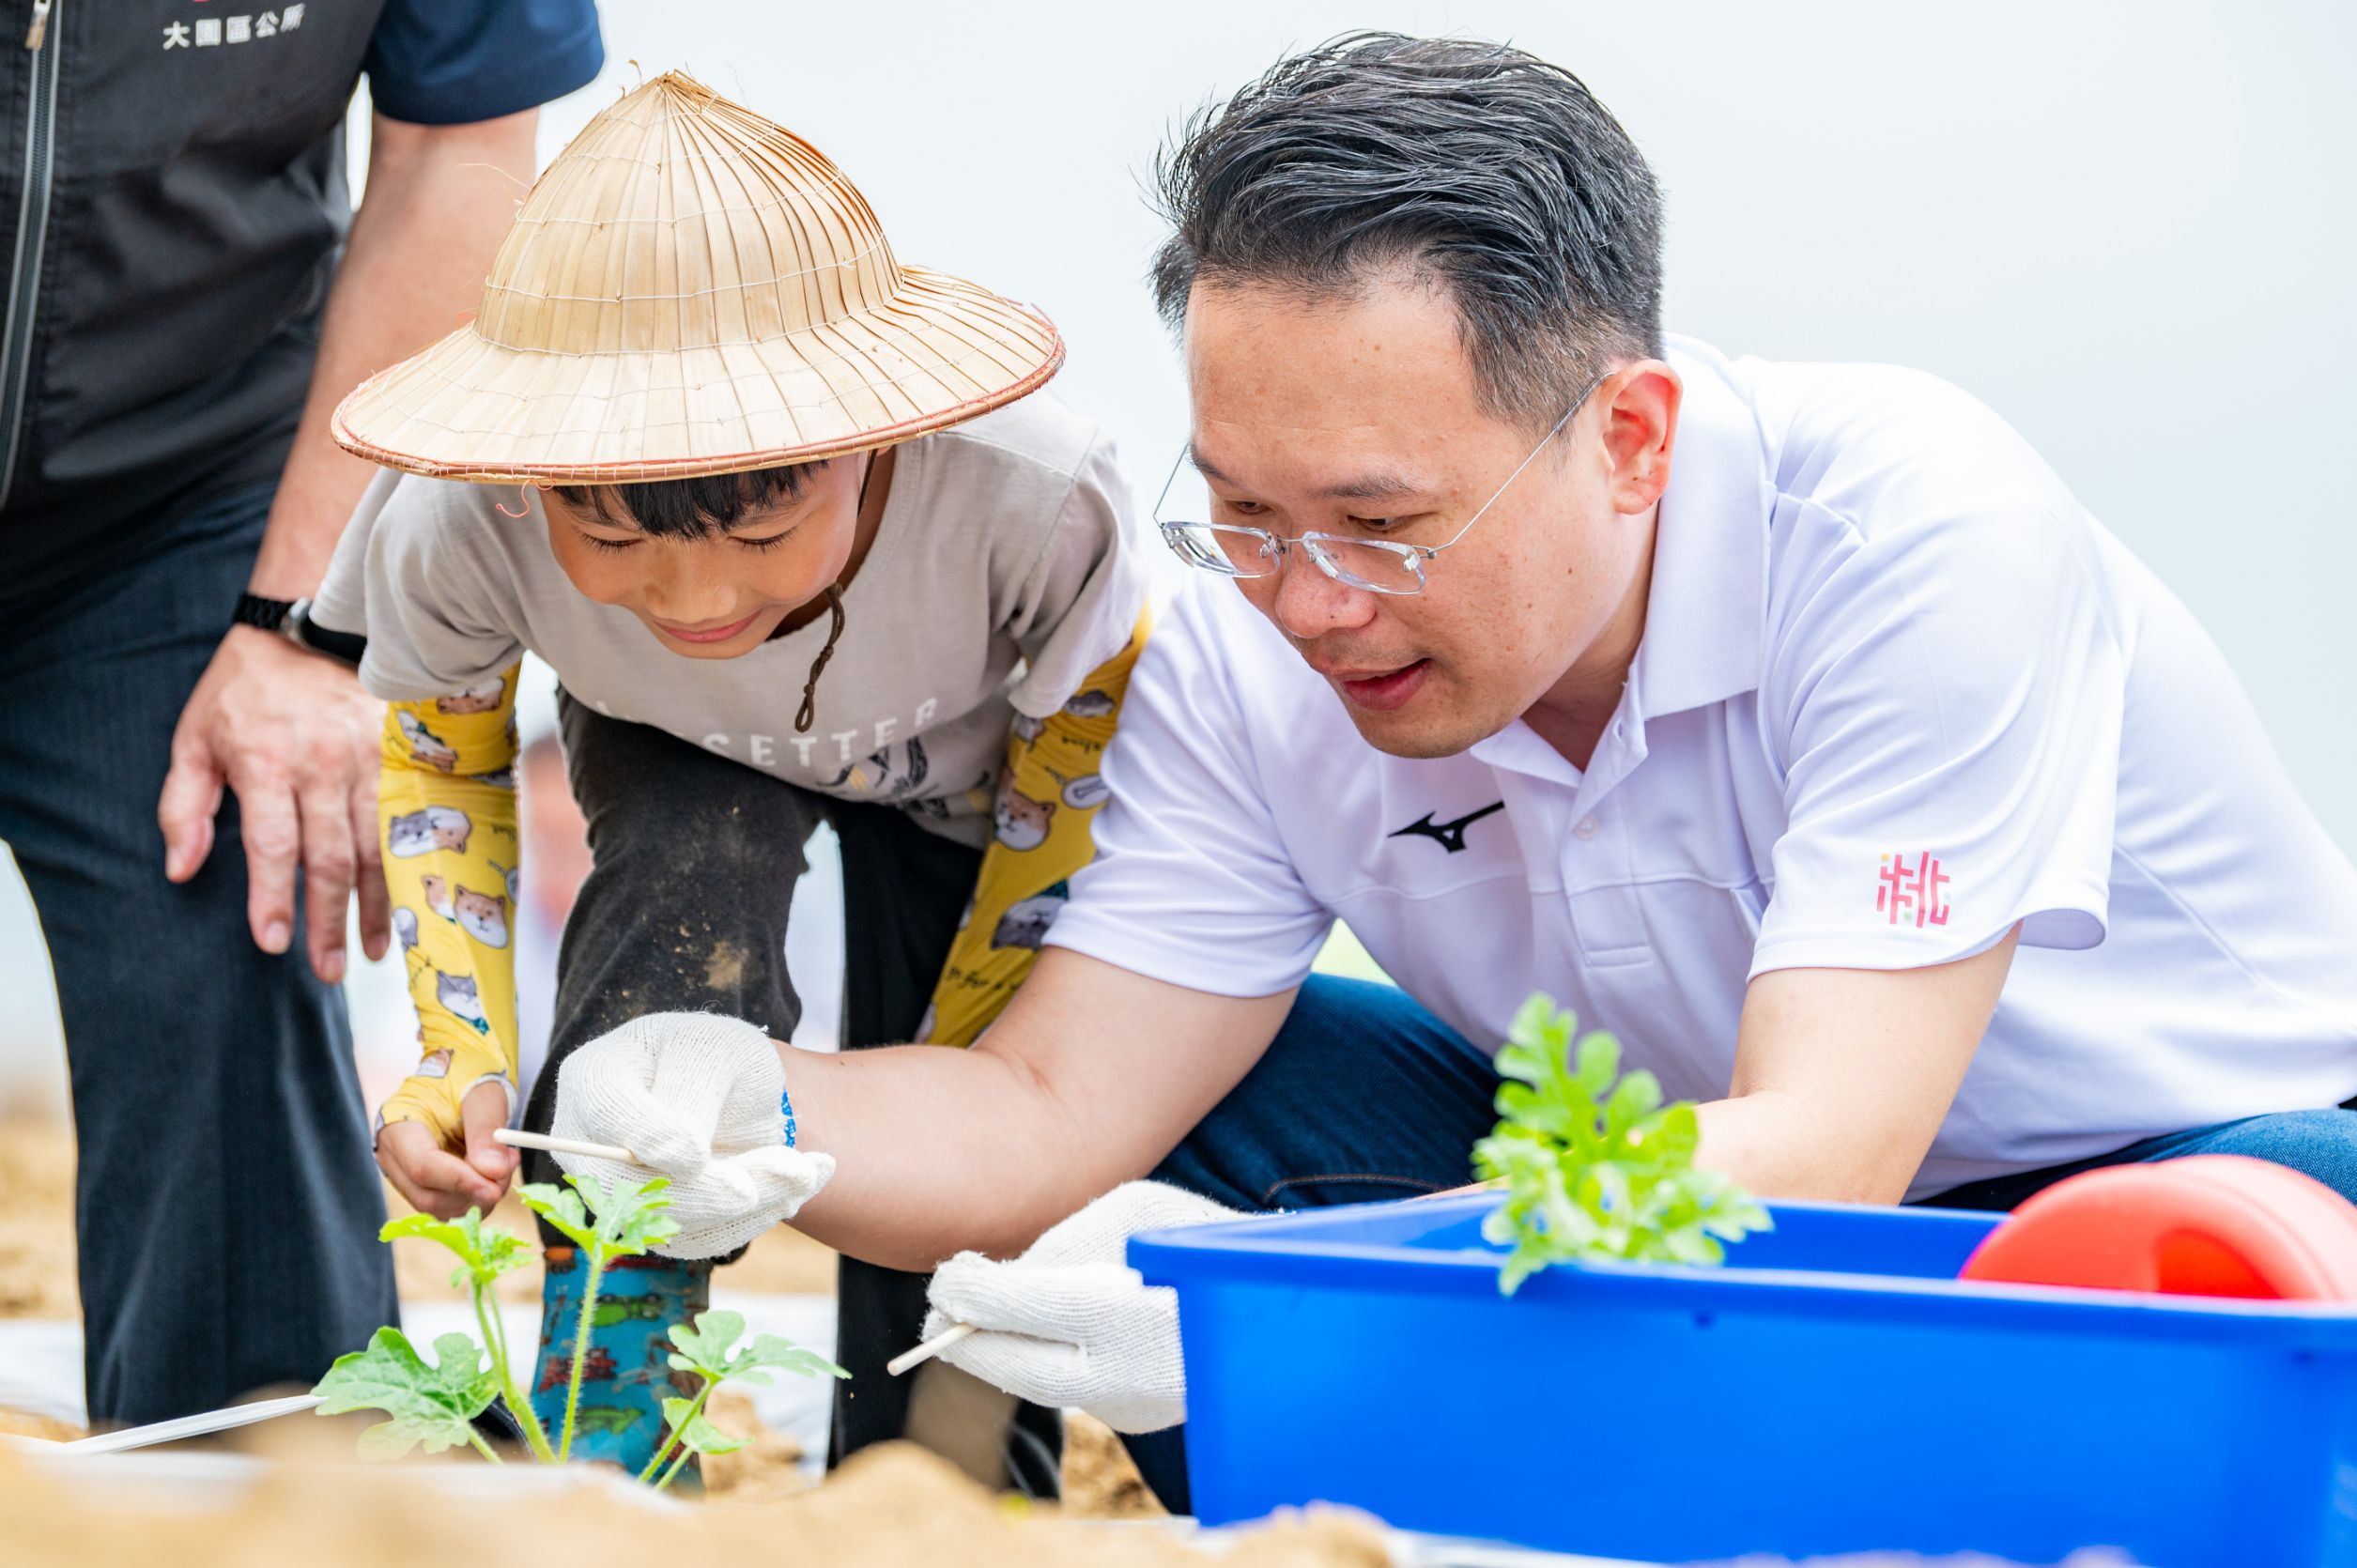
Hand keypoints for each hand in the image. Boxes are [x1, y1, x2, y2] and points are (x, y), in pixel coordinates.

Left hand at [158, 625, 390, 982]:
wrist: (312, 628)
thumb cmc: (243, 692)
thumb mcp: (194, 740)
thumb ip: (183, 807)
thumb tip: (181, 871)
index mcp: (265, 763)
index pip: (272, 845)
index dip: (273, 898)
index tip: (273, 943)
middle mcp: (321, 766)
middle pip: (330, 857)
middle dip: (328, 919)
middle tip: (329, 969)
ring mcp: (368, 761)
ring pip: (377, 845)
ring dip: (377, 903)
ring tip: (374, 950)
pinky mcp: (401, 756)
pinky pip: (408, 820)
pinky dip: (409, 866)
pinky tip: (412, 900)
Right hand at [376, 1079, 518, 1217]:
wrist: (460, 1073)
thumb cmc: (467, 1075)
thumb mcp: (482, 1095)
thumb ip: (486, 1132)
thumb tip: (492, 1172)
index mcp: (398, 1124)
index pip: (422, 1166)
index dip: (460, 1181)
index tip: (495, 1186)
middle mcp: (393, 1156)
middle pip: (428, 1195)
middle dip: (474, 1192)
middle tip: (507, 1168)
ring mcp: (404, 1174)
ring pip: (440, 1207)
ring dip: (478, 1197)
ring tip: (502, 1163)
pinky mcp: (422, 1185)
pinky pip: (449, 1204)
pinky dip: (475, 1196)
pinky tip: (492, 1172)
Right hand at [550, 1012, 833, 1257]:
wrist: (741, 1099)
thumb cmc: (721, 1060)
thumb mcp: (718, 1051)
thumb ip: (694, 1091)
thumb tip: (678, 1162)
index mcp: (595, 1077)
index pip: (606, 1110)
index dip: (651, 1136)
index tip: (698, 1156)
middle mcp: (590, 1141)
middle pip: (630, 1184)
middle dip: (714, 1187)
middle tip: (792, 1170)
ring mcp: (617, 1189)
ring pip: (669, 1220)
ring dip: (752, 1203)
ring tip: (807, 1170)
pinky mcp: (655, 1224)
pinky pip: (698, 1239)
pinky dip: (754, 1219)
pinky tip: (794, 1188)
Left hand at [924, 1181, 1246, 1433]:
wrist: (1277, 1301)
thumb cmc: (1200, 1239)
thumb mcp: (1133, 1211)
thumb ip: (1064, 1243)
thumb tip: (1001, 1279)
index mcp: (1120, 1310)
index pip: (1014, 1306)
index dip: (968, 1292)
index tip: (944, 1278)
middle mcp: (1123, 1372)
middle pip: (1013, 1369)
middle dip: (966, 1342)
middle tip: (935, 1320)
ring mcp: (1133, 1405)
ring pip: (1040, 1386)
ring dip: (1002, 1356)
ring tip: (979, 1324)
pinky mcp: (1141, 1419)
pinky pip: (1075, 1391)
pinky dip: (1046, 1365)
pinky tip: (1035, 1338)